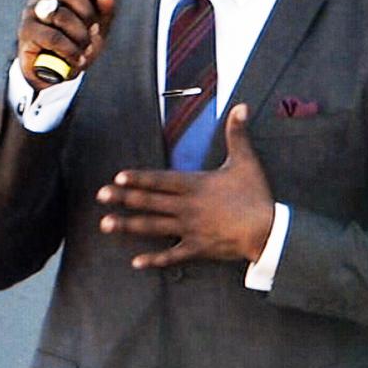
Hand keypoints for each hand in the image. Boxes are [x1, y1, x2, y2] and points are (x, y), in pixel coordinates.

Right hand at [17, 0, 115, 89]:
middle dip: (87, 14)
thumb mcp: (96, 30)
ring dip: (80, 35)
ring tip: (84, 49)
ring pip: (60, 14)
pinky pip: (53, 37)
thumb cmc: (75, 47)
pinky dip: (70, 50)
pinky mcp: (26, 34)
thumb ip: (104, 11)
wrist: (56, 76)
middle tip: (93, 31)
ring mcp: (32, 15)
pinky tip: (76, 58)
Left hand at [96, 105, 275, 267]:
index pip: (160, 180)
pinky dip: (154, 259)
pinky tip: (136, 262)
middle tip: (100, 196)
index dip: (138, 178)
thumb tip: (241, 105)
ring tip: (106, 224)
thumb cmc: (256, 194)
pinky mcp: (197, 248)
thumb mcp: (246, 160)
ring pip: (153, 227)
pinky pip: (171, 255)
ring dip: (128, 226)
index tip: (117, 177)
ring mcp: (189, 229)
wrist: (267, 230)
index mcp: (195, 185)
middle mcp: (187, 207)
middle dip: (123, 198)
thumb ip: (238, 133)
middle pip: (149, 202)